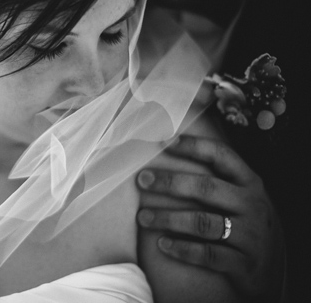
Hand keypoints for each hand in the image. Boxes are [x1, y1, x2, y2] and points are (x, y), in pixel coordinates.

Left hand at [136, 135, 284, 299]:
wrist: (270, 268)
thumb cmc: (243, 222)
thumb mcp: (240, 197)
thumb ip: (215, 179)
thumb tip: (169, 152)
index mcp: (249, 183)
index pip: (222, 156)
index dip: (194, 146)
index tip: (164, 142)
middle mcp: (252, 205)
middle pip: (207, 188)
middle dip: (170, 182)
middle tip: (141, 180)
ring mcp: (250, 235)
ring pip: (203, 222)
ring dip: (168, 218)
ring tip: (143, 217)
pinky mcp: (243, 263)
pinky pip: (207, 254)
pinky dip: (182, 249)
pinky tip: (161, 244)